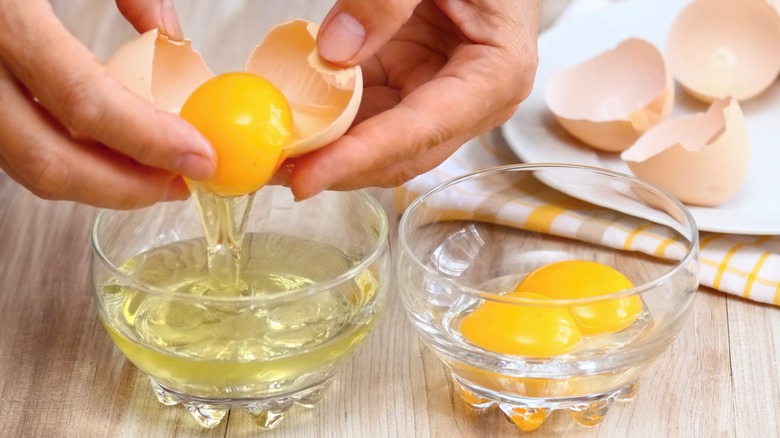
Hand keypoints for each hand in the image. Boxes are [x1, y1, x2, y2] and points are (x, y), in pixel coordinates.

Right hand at [0, 0, 213, 208]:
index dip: (150, 142)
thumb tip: (170, 37)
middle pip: (47, 161)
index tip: (200, 157)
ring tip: (152, 173)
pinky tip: (103, 150)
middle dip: (126, 188)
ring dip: (96, 181)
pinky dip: (63, 157)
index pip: (84, 102)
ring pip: (24, 165)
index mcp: (1, 15)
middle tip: (180, 183)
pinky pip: (10, 145)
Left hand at [287, 0, 538, 198]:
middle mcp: (470, 103)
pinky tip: (293, 122)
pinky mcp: (410, 87)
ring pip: (377, 144)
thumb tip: (335, 53)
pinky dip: (328, 121)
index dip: (361, 157)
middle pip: (399, 154)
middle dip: (336, 167)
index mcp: (495, 76)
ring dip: (326, 151)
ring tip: (271, 153)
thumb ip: (389, 0)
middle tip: (272, 169)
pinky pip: (366, 115)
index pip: (421, 131)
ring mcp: (437, 99)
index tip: (307, 178)